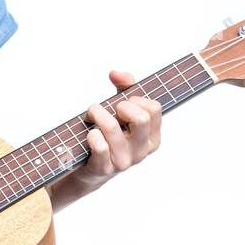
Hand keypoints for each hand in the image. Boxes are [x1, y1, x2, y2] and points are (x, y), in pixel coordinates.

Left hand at [72, 70, 162, 190]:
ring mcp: (124, 161)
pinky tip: (90, 134)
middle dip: (121, 105)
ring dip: (97, 113)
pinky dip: (91, 133)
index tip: (124, 102)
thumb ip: (124, 88)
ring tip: (92, 114)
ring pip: (112, 127)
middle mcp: (142, 151)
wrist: (89, 170)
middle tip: (111, 108)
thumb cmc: (108, 136)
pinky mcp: (105, 168)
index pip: (154, 108)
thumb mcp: (121, 111)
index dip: (136, 99)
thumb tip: (116, 74)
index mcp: (152, 137)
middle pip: (141, 118)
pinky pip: (99, 144)